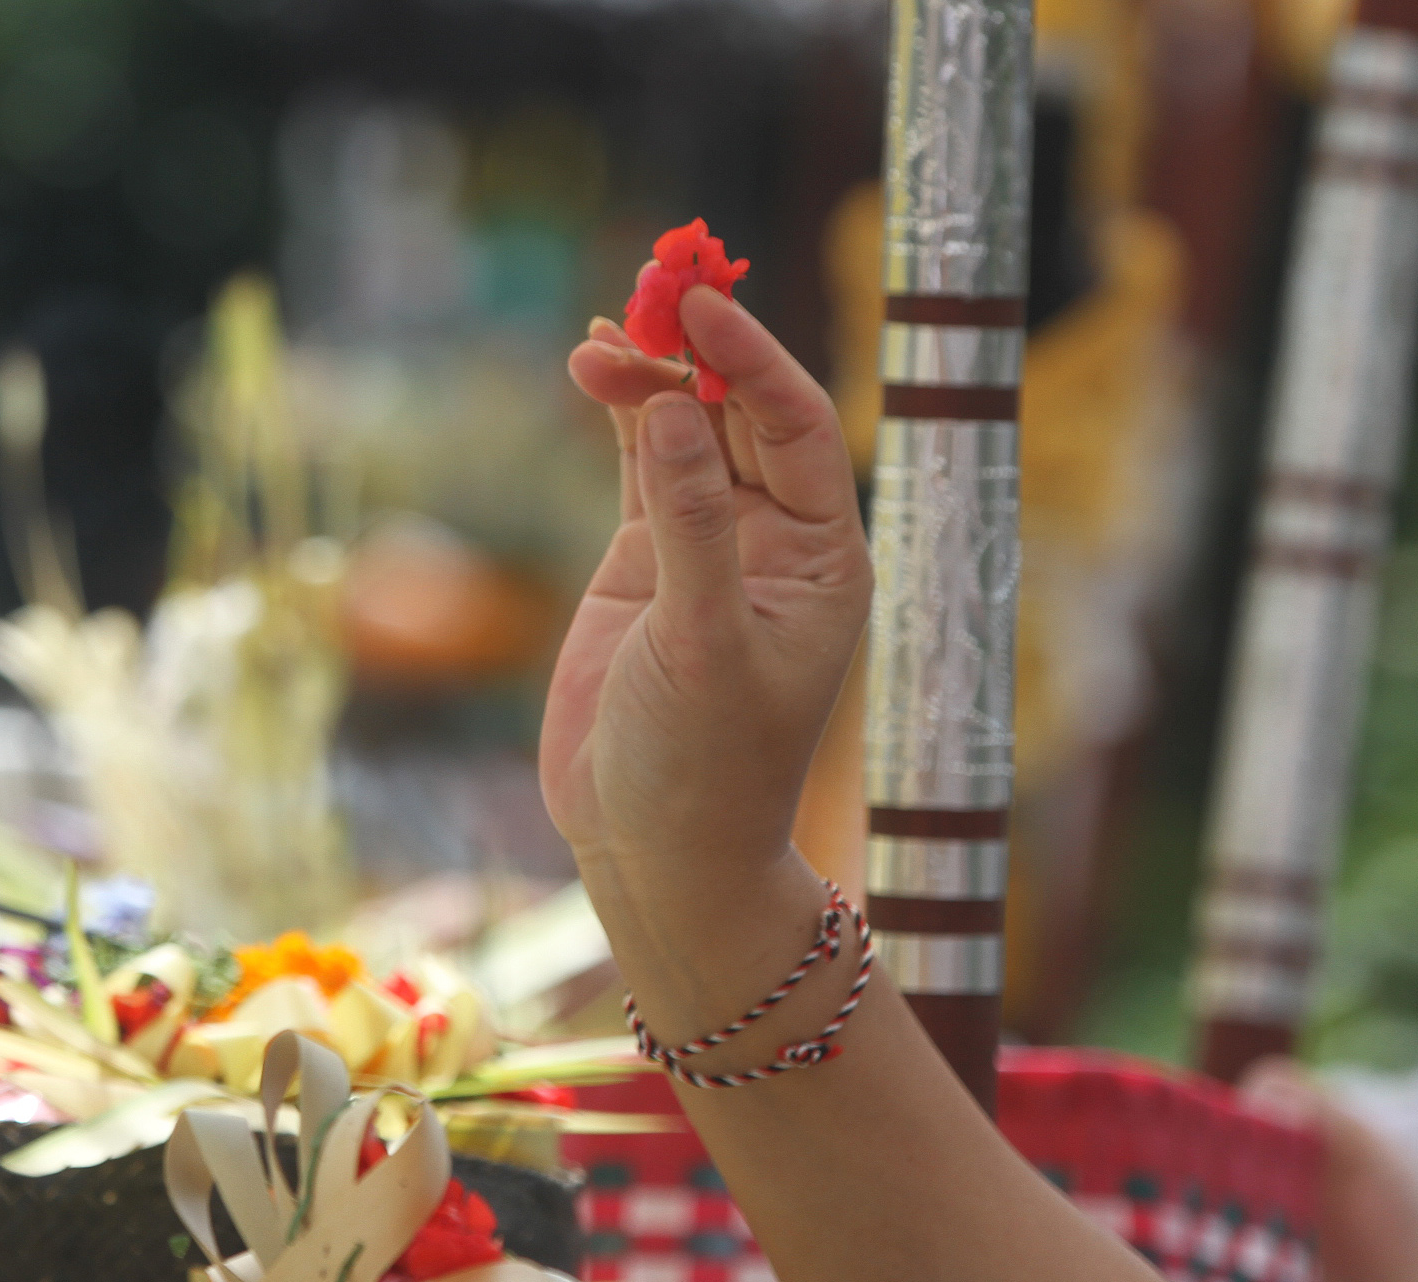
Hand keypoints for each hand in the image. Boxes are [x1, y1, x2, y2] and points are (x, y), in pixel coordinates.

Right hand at [545, 289, 867, 1020]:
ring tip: (600, 336)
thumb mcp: (701, 643)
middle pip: (743, 411)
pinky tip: (594, 364)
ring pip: (688, 429)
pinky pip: (643, 464)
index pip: (797, 423)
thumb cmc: (702, 766)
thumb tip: (676, 408)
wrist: (656, 850)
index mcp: (823, 554)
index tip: (695, 307)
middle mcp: (775, 538)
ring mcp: (708, 545)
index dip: (749, 357)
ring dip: (650, 377)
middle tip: (644, 293)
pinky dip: (623, 415)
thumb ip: (689, 524)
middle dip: (697, 351)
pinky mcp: (646, 564)